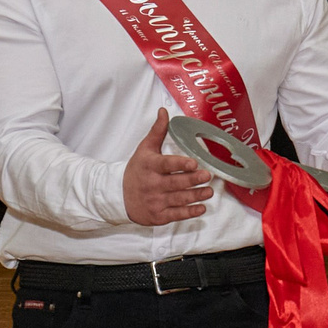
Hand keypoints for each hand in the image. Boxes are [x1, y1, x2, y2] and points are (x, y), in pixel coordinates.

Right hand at [122, 110, 214, 225]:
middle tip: (207, 175)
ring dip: (196, 195)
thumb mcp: (144, 149)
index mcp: (150, 166)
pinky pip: (176, 214)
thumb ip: (157, 131)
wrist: (118, 196)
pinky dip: (189, 212)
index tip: (193, 163)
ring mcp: (155, 201)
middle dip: (193, 180)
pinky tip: (201, 208)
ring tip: (209, 191)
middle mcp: (152, 184)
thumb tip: (164, 111)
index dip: (180, 164)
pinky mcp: (158, 215)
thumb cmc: (136, 170)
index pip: (166, 164)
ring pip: (179, 199)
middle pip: (176, 183)